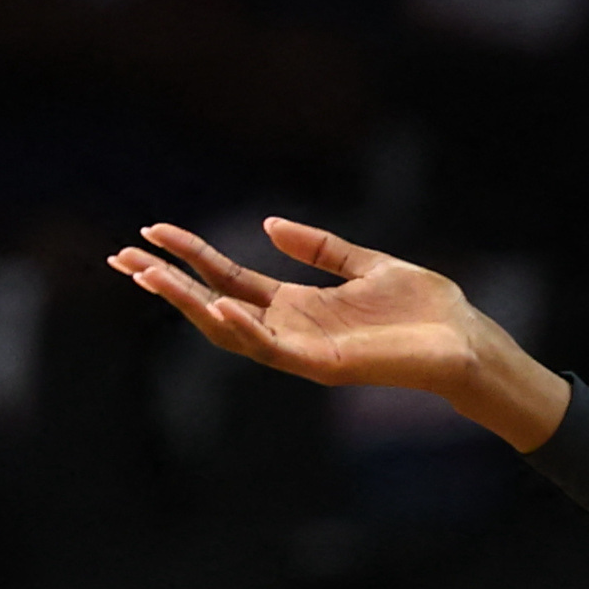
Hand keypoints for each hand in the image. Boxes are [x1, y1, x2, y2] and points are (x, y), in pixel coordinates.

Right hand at [109, 218, 560, 442]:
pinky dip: (239, 329)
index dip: (188, 255)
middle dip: (166, 283)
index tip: (149, 231)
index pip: (227, 277)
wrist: (467, 342)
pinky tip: (211, 307)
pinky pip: (270, 349)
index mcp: (297, 305)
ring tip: (147, 277)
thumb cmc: (426, 309)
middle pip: (212, 304)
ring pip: (228, 329)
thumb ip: (318, 247)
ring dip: (186, 304)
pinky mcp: (323, 366)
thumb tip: (268, 222)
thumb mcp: (366, 264)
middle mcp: (291, 330)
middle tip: (120, 259)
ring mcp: (303, 351)